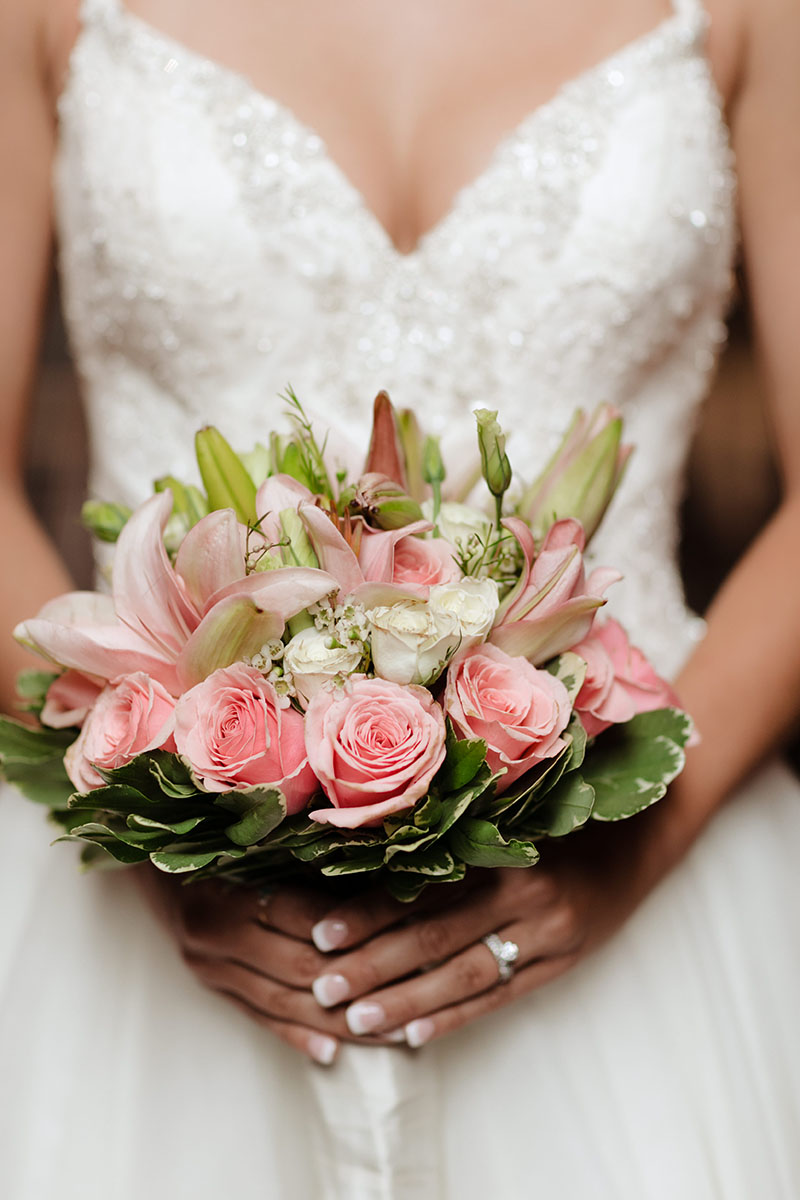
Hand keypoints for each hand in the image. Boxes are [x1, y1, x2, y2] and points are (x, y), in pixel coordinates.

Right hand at [133, 868, 409, 1064]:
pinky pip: (260, 1018)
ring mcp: (210, 966)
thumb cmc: (220, 841)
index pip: (301, 913)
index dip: (348, 927)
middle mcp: (215, 932)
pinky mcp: (212, 988)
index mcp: (230, 887)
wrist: (155, 863)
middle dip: (356, 983)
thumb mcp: (258, 840)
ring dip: (336, 1021)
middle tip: (409, 994)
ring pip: (283, 1001)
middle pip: (296, 965)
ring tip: (385, 1032)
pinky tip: (332, 1052)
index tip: (401, 935)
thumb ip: (307, 858)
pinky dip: (298, 1035)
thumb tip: (377, 864)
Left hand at [308, 803, 686, 1046]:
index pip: (423, 888)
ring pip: (463, 976)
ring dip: (404, 1001)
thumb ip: (457, 832)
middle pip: (434, 937)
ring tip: (355, 1021)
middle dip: (372, 965)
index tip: (318, 932)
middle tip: (320, 988)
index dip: (368, 912)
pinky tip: (415, 1036)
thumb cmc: (565, 815)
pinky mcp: (561, 964)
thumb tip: (371, 850)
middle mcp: (523, 892)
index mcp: (502, 848)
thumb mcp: (515, 812)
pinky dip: (455, 1017)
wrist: (644, 835)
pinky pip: (500, 997)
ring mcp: (547, 935)